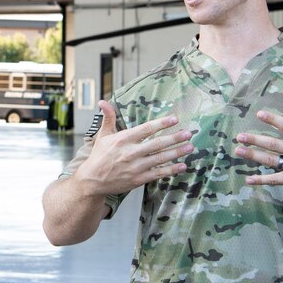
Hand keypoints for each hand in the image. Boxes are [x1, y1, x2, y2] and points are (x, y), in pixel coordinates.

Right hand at [75, 100, 193, 196]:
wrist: (92, 181)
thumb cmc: (99, 156)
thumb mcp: (102, 135)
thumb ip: (107, 118)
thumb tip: (103, 101)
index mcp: (123, 139)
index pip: (146, 129)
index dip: (161, 123)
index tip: (174, 119)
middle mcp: (130, 152)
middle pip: (157, 143)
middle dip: (175, 138)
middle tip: (189, 133)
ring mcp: (136, 167)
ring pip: (160, 158)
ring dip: (177, 152)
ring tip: (190, 147)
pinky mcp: (138, 179)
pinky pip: (158, 173)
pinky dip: (171, 170)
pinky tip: (182, 165)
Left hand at [234, 95, 282, 197]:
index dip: (273, 120)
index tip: (259, 114)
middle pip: (274, 145)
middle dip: (255, 140)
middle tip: (240, 136)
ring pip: (271, 161)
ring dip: (253, 156)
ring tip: (238, 151)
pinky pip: (275, 180)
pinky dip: (261, 180)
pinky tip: (248, 179)